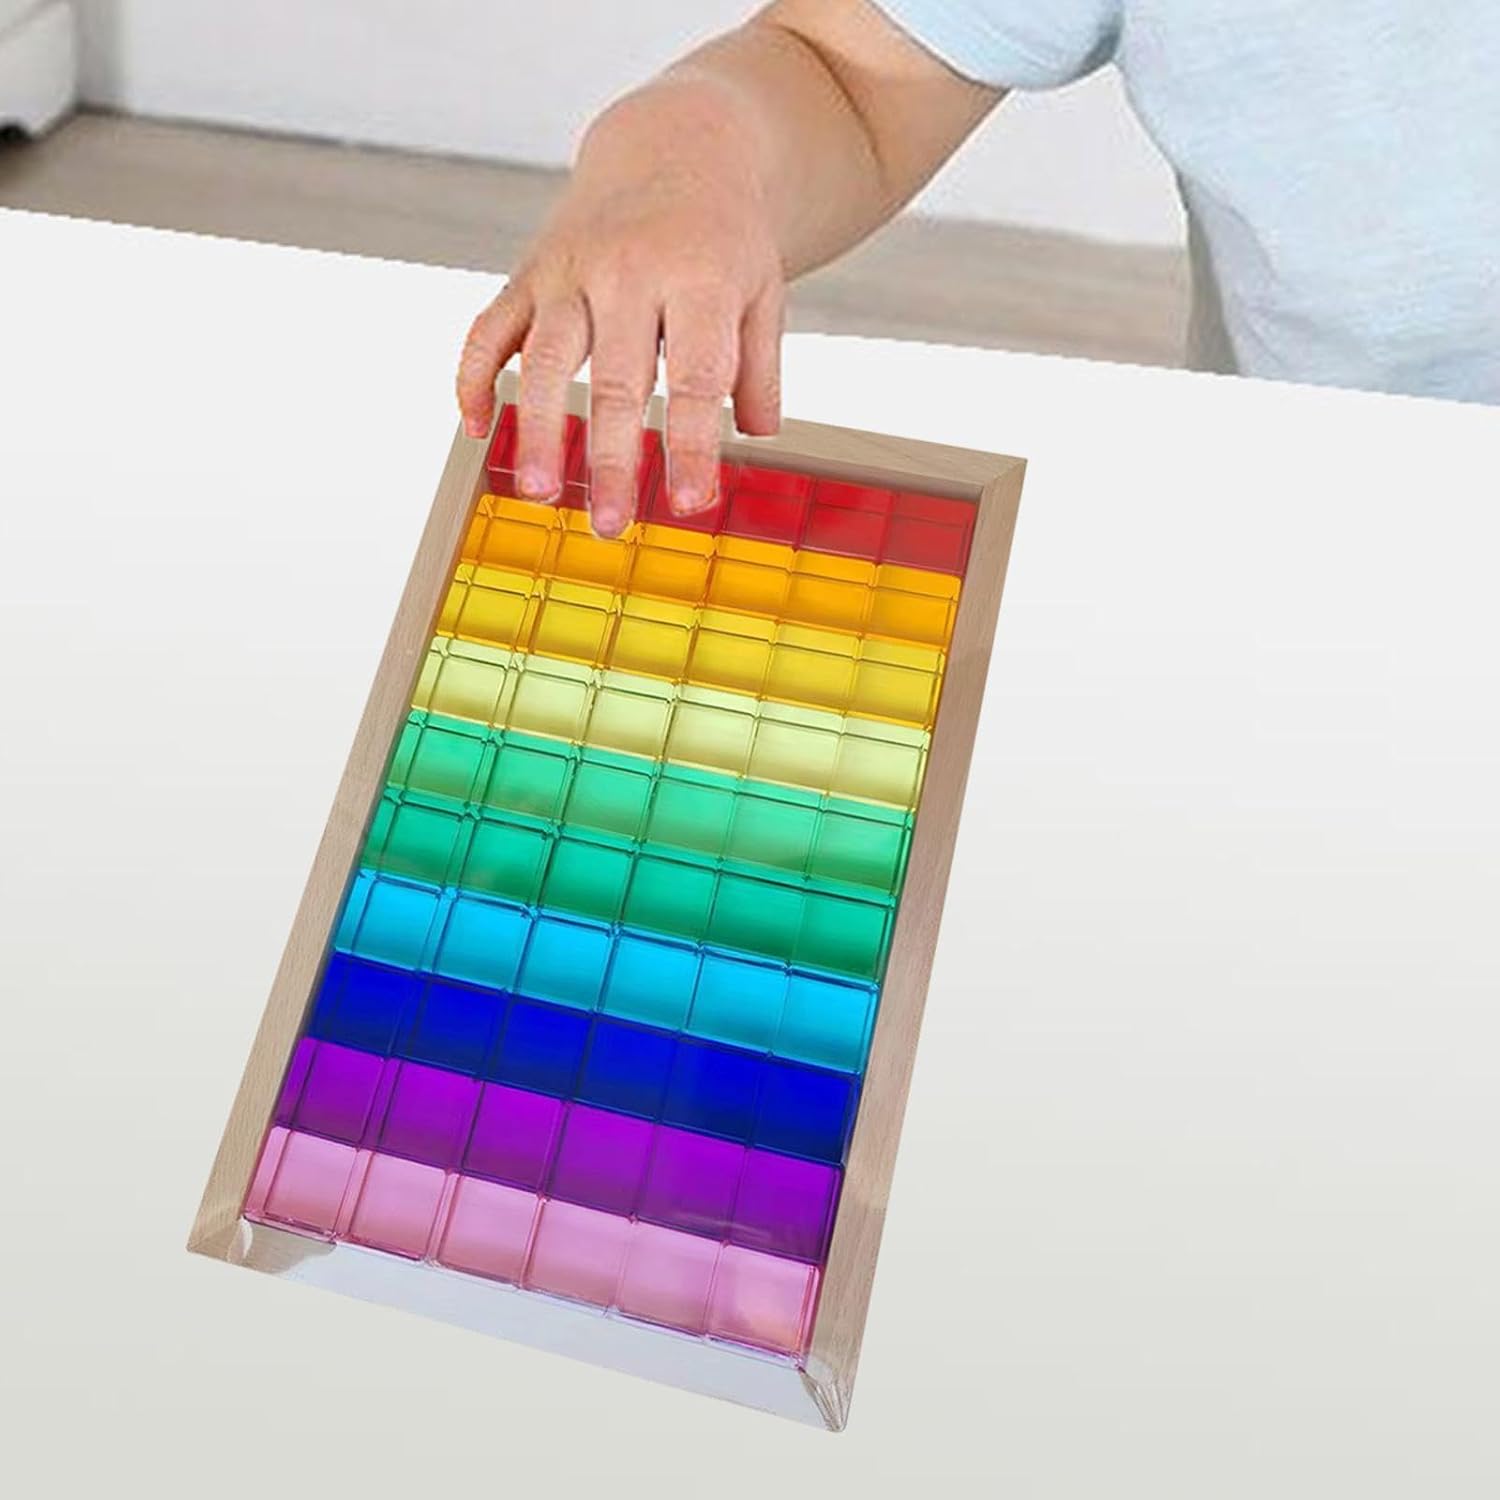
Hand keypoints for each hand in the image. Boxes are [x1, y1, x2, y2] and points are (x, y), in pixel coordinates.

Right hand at [456, 91, 785, 538]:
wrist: (676, 144)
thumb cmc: (725, 238)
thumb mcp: (764, 292)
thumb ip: (759, 368)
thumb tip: (755, 437)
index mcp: (697, 276)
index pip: (694, 377)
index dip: (691, 445)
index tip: (693, 504)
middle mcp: (627, 270)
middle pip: (614, 379)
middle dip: (610, 459)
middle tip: (610, 527)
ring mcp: (570, 269)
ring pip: (543, 358)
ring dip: (536, 430)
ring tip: (539, 492)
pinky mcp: (530, 272)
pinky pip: (490, 327)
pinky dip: (474, 378)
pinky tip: (477, 430)